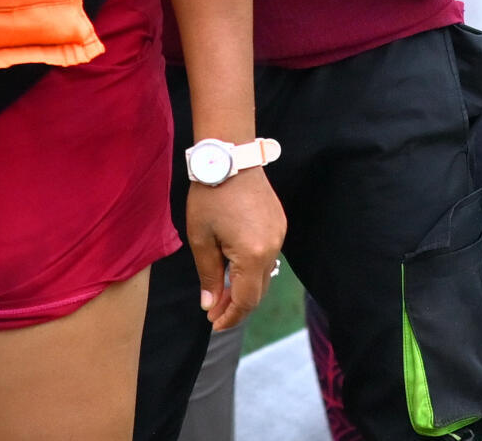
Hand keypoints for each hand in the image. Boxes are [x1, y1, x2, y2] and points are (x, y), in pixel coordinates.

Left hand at [185, 169, 287, 332]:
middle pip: (259, 290)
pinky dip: (253, 269)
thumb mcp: (201, 239)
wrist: (229, 157)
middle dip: (237, 305)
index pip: (246, 299)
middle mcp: (273, 248)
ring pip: (265, 274)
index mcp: (253, 254)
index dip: (231, 316)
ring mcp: (279, 235)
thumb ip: (209, 276)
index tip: (214, 324)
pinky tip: (236, 268)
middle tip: (215, 312)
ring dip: (245, 287)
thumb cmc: (210, 196)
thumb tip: (210, 305)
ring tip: (222, 292)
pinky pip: (268, 256)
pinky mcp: (279, 224)